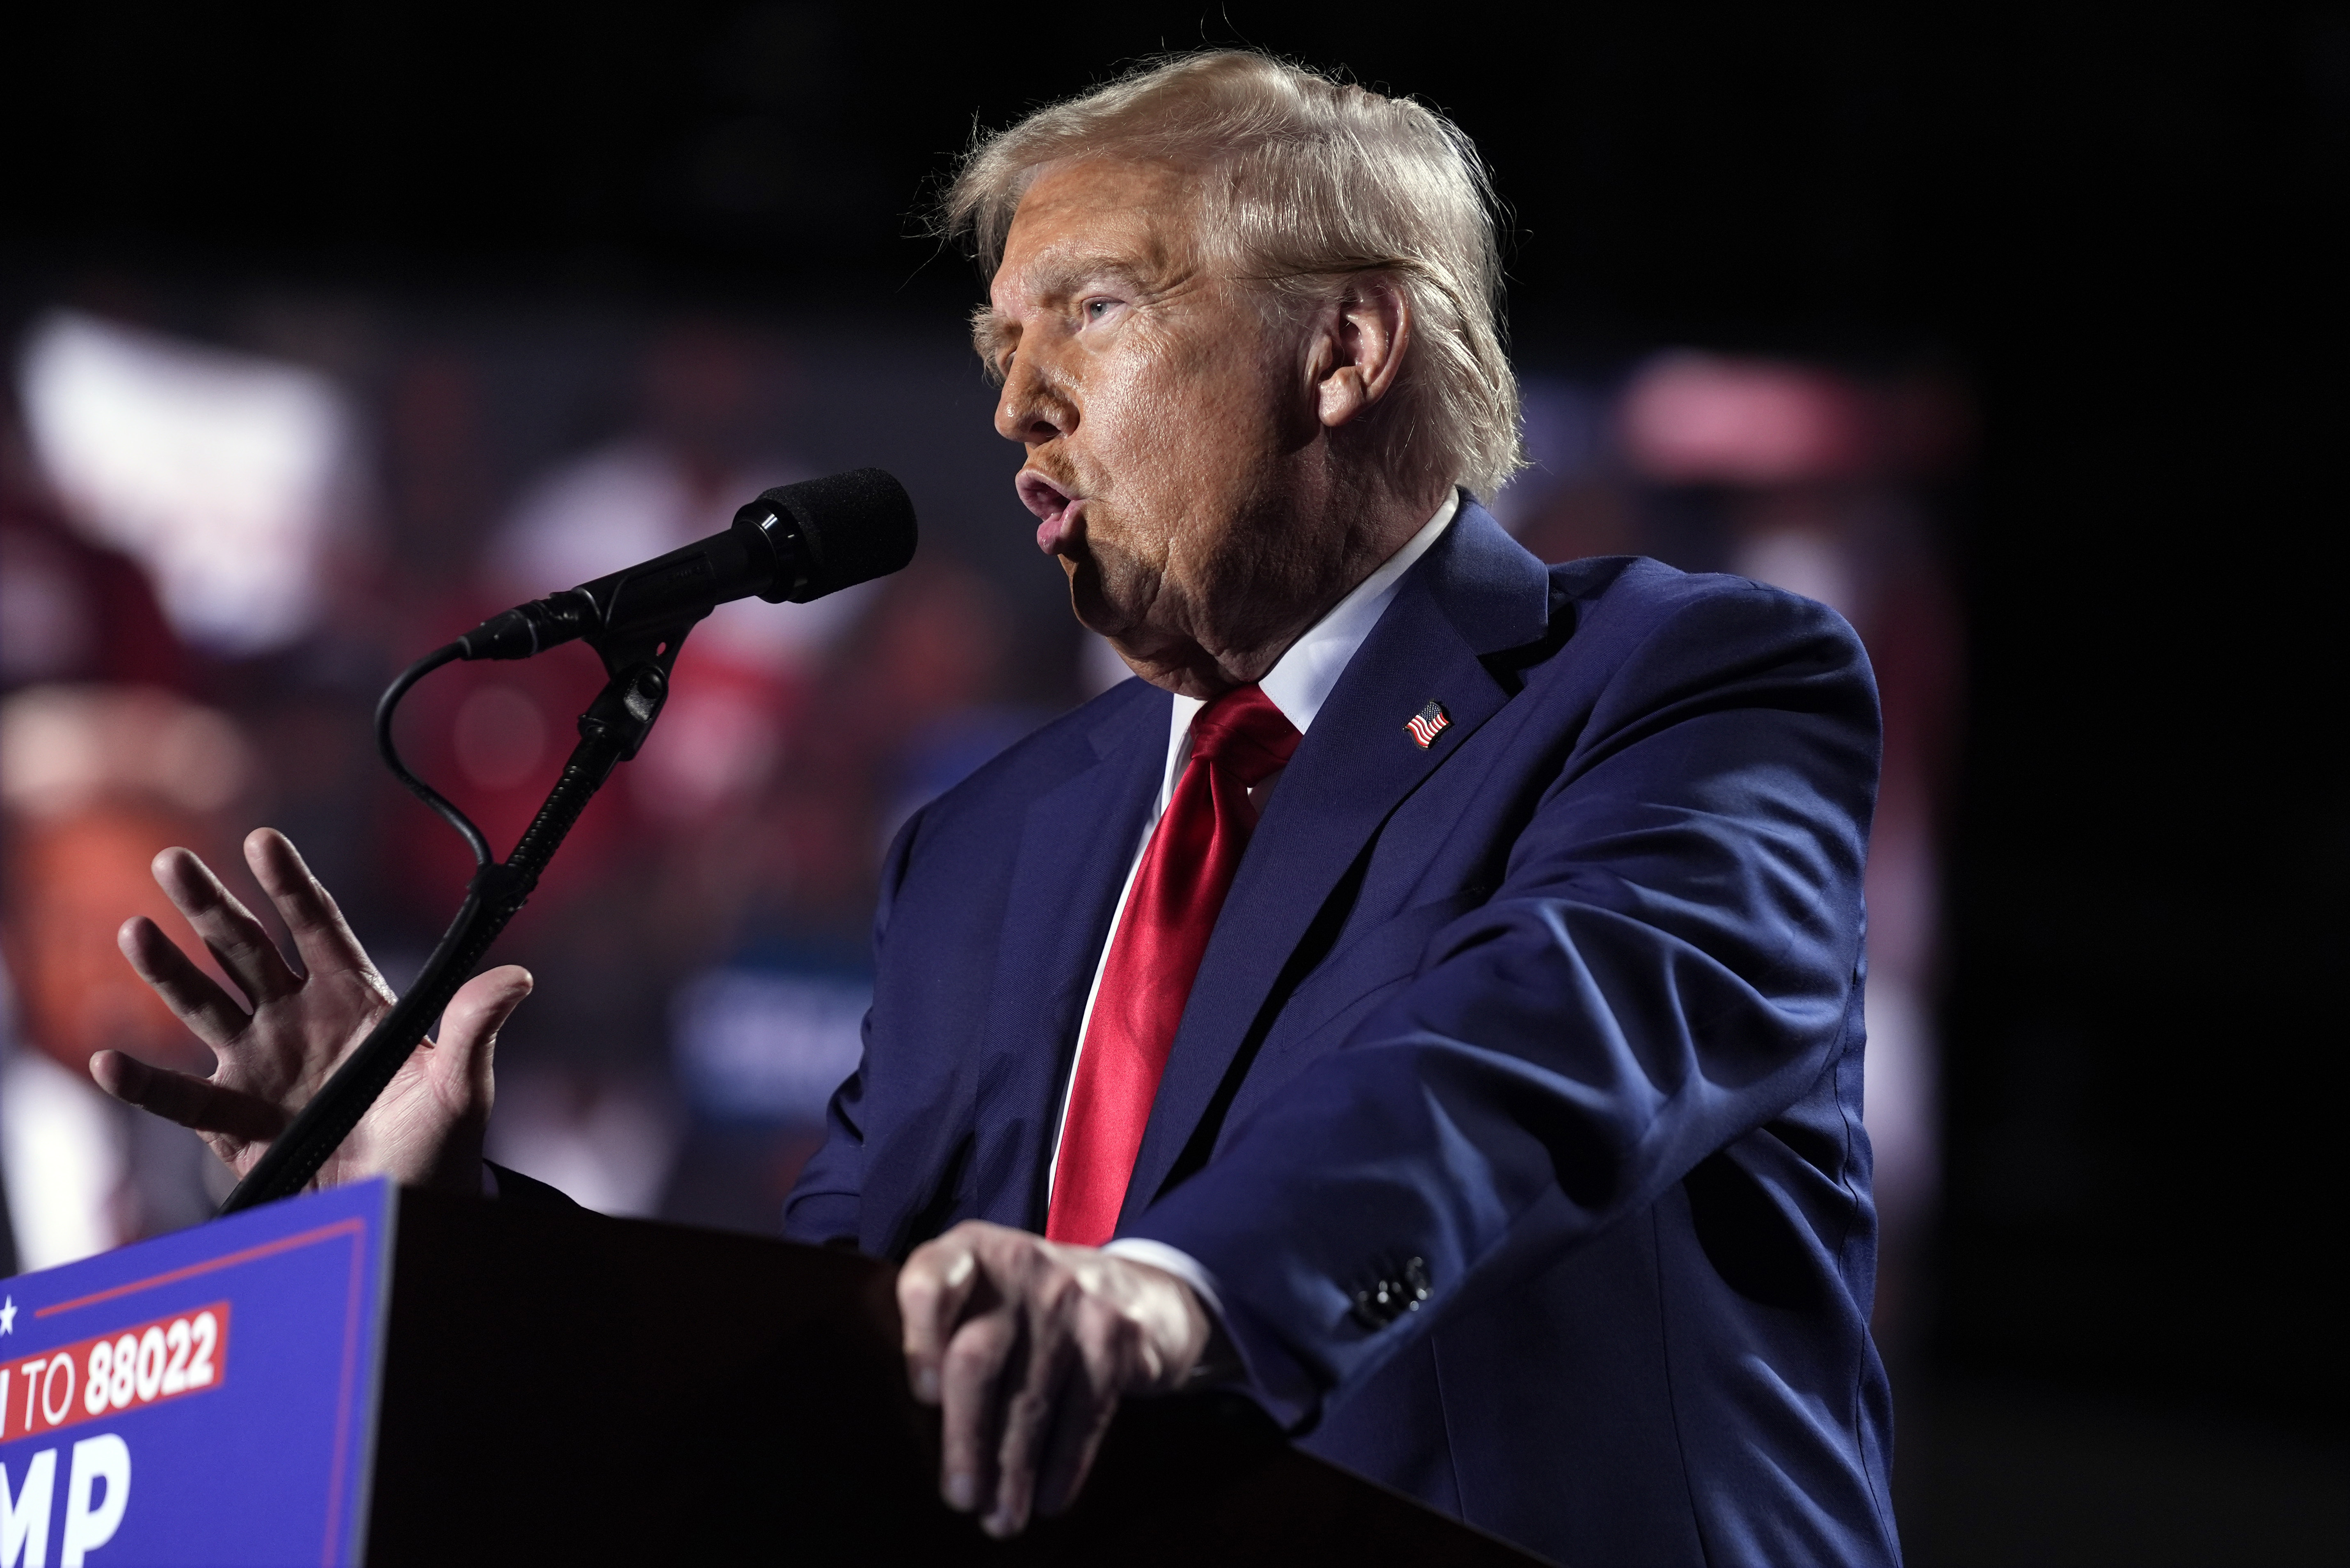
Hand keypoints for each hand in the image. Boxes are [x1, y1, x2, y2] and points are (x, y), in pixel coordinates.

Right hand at [92, 827, 531, 1196]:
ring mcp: (260, 1064)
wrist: (405, 1207)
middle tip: (172, 859)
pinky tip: (108, 1063)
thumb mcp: (460, 1087)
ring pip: (205, 1005)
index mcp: (355, 1000)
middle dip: (212, 906)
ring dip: (169, 970)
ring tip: (135, 929)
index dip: (291, 884)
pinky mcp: (233, 1119)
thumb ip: (475, 1028)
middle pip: (248, 951)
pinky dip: (145, 1084)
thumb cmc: (439, 1145)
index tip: (263, 840)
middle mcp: (299, 1020)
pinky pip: (182, 1098)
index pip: (319, 928)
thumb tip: (518, 976)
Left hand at [898, 1220, 1225, 1537]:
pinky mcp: (1117, 1337)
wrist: (1135, 1291)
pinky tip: (1047, 1500)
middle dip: (965, 1437)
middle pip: (978, 1358)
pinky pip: (1084, 1413)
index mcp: (970, 1252)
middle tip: (958, 1497)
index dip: (919, 1338)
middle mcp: (1020, 1265)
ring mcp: (1074, 1298)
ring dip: (1013, 1470)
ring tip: (1000, 1519)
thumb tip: (903, 1428)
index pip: (930, 1282)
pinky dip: (1064, 1465)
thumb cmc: (1027, 1308)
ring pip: (1031, 1398)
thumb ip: (941, 1330)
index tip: (922, 1396)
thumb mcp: (983, 1291)